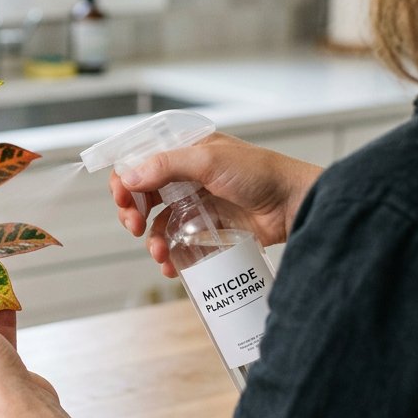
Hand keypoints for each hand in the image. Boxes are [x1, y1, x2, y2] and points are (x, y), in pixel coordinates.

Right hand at [109, 133, 321, 276]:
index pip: (141, 162)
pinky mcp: (207, 229)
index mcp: (185, 152)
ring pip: (158, 223)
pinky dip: (169, 256)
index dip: (125, 180)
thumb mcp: (210, 161)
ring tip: (158, 253)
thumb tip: (129, 177)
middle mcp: (187, 177)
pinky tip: (170, 265)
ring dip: (151, 240)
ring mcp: (196, 204)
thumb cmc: (260, 174)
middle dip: (132, 212)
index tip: (122, 198)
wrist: (295, 205)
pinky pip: (178, 243)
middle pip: (143, 195)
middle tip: (134, 226)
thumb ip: (167, 166)